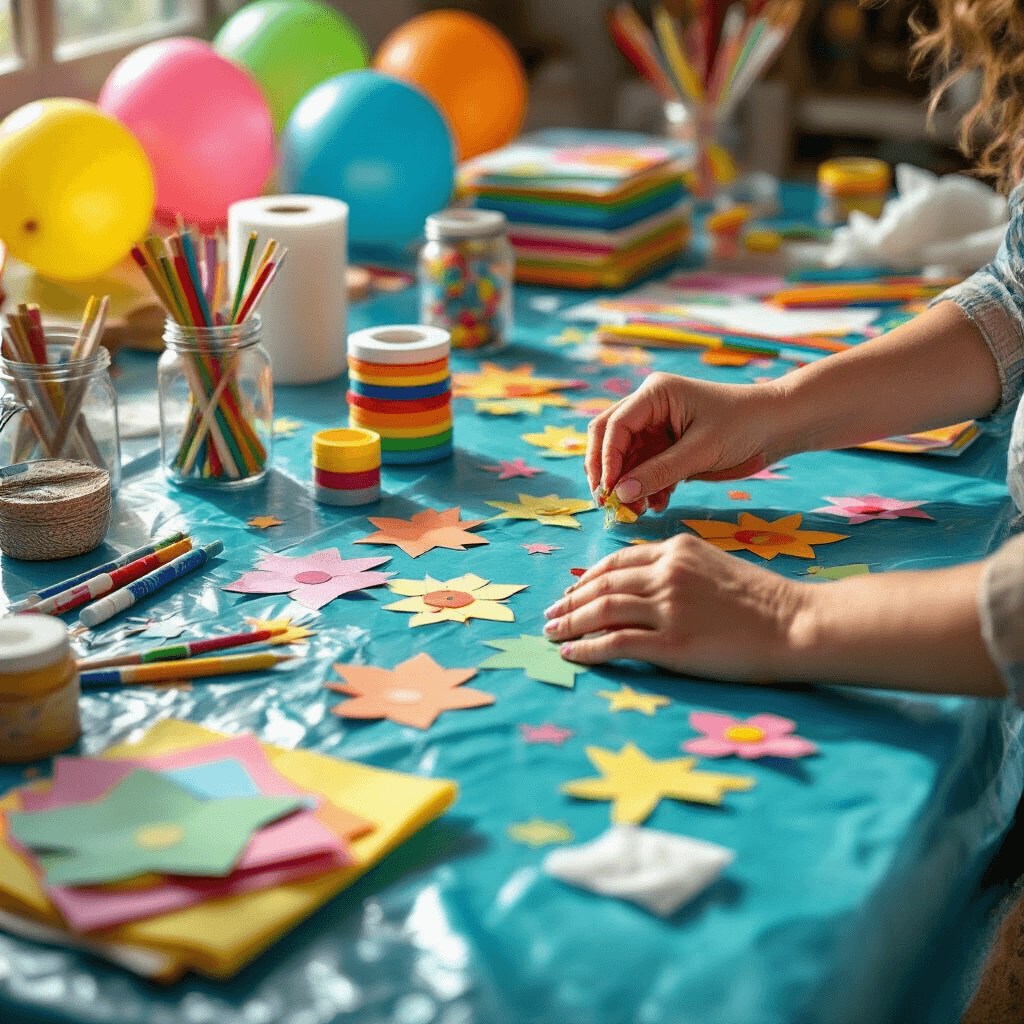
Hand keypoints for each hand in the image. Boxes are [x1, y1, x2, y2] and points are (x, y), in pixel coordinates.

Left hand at [542, 535, 807, 680]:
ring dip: (570, 624)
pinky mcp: (673, 641)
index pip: (617, 561)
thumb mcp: (716, 566)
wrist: (797, 624)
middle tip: (550, 615)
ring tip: (552, 635)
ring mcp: (669, 606)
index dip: (587, 578)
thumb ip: (679, 569)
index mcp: (677, 549)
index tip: (570, 591)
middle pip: (602, 585)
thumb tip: (643, 585)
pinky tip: (572, 655)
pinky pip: (615, 642)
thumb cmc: (764, 601)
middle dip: (570, 601)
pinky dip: (587, 649)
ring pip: (602, 610)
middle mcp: (667, 572)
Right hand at [585, 373, 785, 513]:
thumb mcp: (701, 451)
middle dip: (607, 473)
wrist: (778, 426)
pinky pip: (644, 468)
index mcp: (655, 394)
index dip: (606, 460)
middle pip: (609, 439)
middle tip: (610, 505)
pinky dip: (645, 487)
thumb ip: (659, 472)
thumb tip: (620, 494)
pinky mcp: (667, 445)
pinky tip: (657, 504)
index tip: (608, 492)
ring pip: (624, 458)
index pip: (614, 426)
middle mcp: (649, 406)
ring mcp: (657, 426)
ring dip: (626, 485)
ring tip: (638, 511)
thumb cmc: (744, 426)